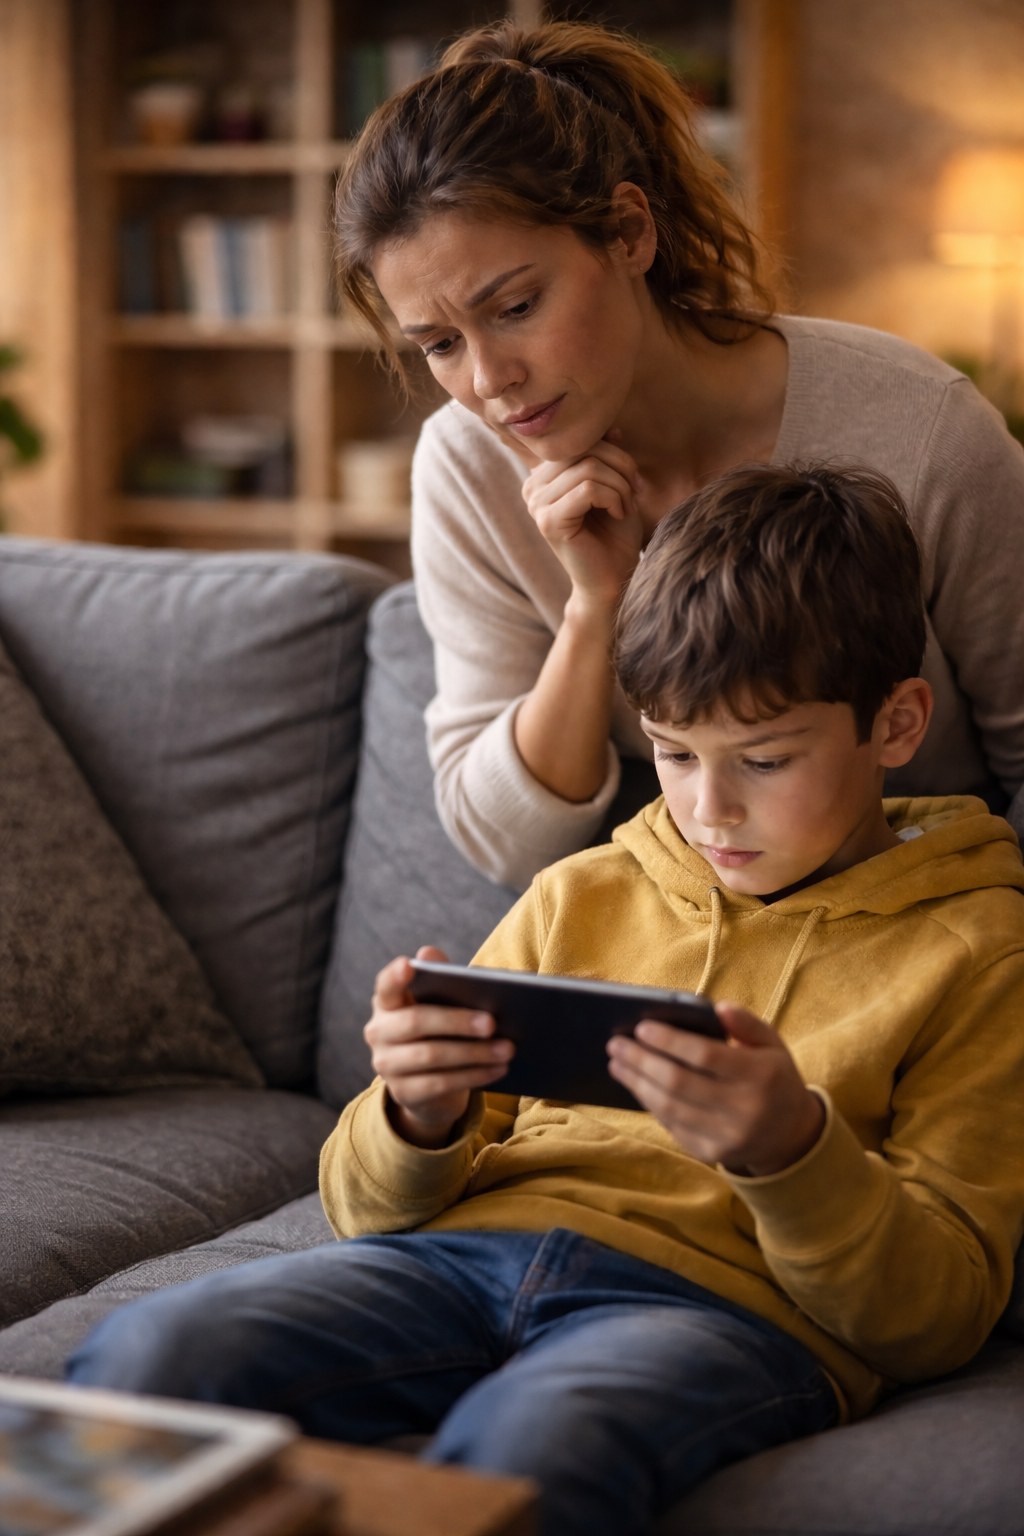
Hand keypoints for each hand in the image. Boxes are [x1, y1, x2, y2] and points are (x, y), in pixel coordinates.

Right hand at [364, 947, 513, 1149]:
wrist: (428, 1087)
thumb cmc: (438, 1032)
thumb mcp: (440, 1005)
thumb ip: (439, 978)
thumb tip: (429, 953)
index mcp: (387, 1003)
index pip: (386, 986)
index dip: (395, 976)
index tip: (408, 965)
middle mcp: (378, 1032)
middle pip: (415, 1022)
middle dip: (457, 1021)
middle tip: (492, 1023)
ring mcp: (386, 1065)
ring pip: (431, 1056)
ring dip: (474, 1053)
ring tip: (508, 1049)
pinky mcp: (403, 1093)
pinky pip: (440, 1083)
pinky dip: (474, 1075)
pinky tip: (499, 1069)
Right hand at [522, 435, 644, 613]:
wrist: (613, 578)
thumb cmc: (614, 534)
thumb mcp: (615, 486)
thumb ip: (607, 457)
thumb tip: (612, 427)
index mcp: (543, 476)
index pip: (580, 441)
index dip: (614, 453)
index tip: (633, 480)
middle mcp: (532, 487)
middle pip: (584, 450)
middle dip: (621, 468)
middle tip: (635, 493)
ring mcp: (536, 505)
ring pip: (589, 468)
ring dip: (620, 486)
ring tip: (627, 507)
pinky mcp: (548, 521)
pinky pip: (589, 489)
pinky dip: (614, 498)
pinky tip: (619, 514)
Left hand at [606, 1002, 824, 1176]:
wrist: (791, 1135)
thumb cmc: (774, 1078)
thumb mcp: (773, 1044)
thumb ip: (747, 1023)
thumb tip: (717, 1007)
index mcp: (761, 1076)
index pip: (705, 1056)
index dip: (669, 1041)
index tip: (641, 1027)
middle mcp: (745, 1109)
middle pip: (679, 1082)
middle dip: (641, 1061)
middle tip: (615, 1044)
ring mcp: (727, 1136)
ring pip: (669, 1107)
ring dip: (637, 1083)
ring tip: (616, 1063)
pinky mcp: (713, 1154)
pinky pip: (672, 1126)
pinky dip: (650, 1104)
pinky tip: (636, 1086)